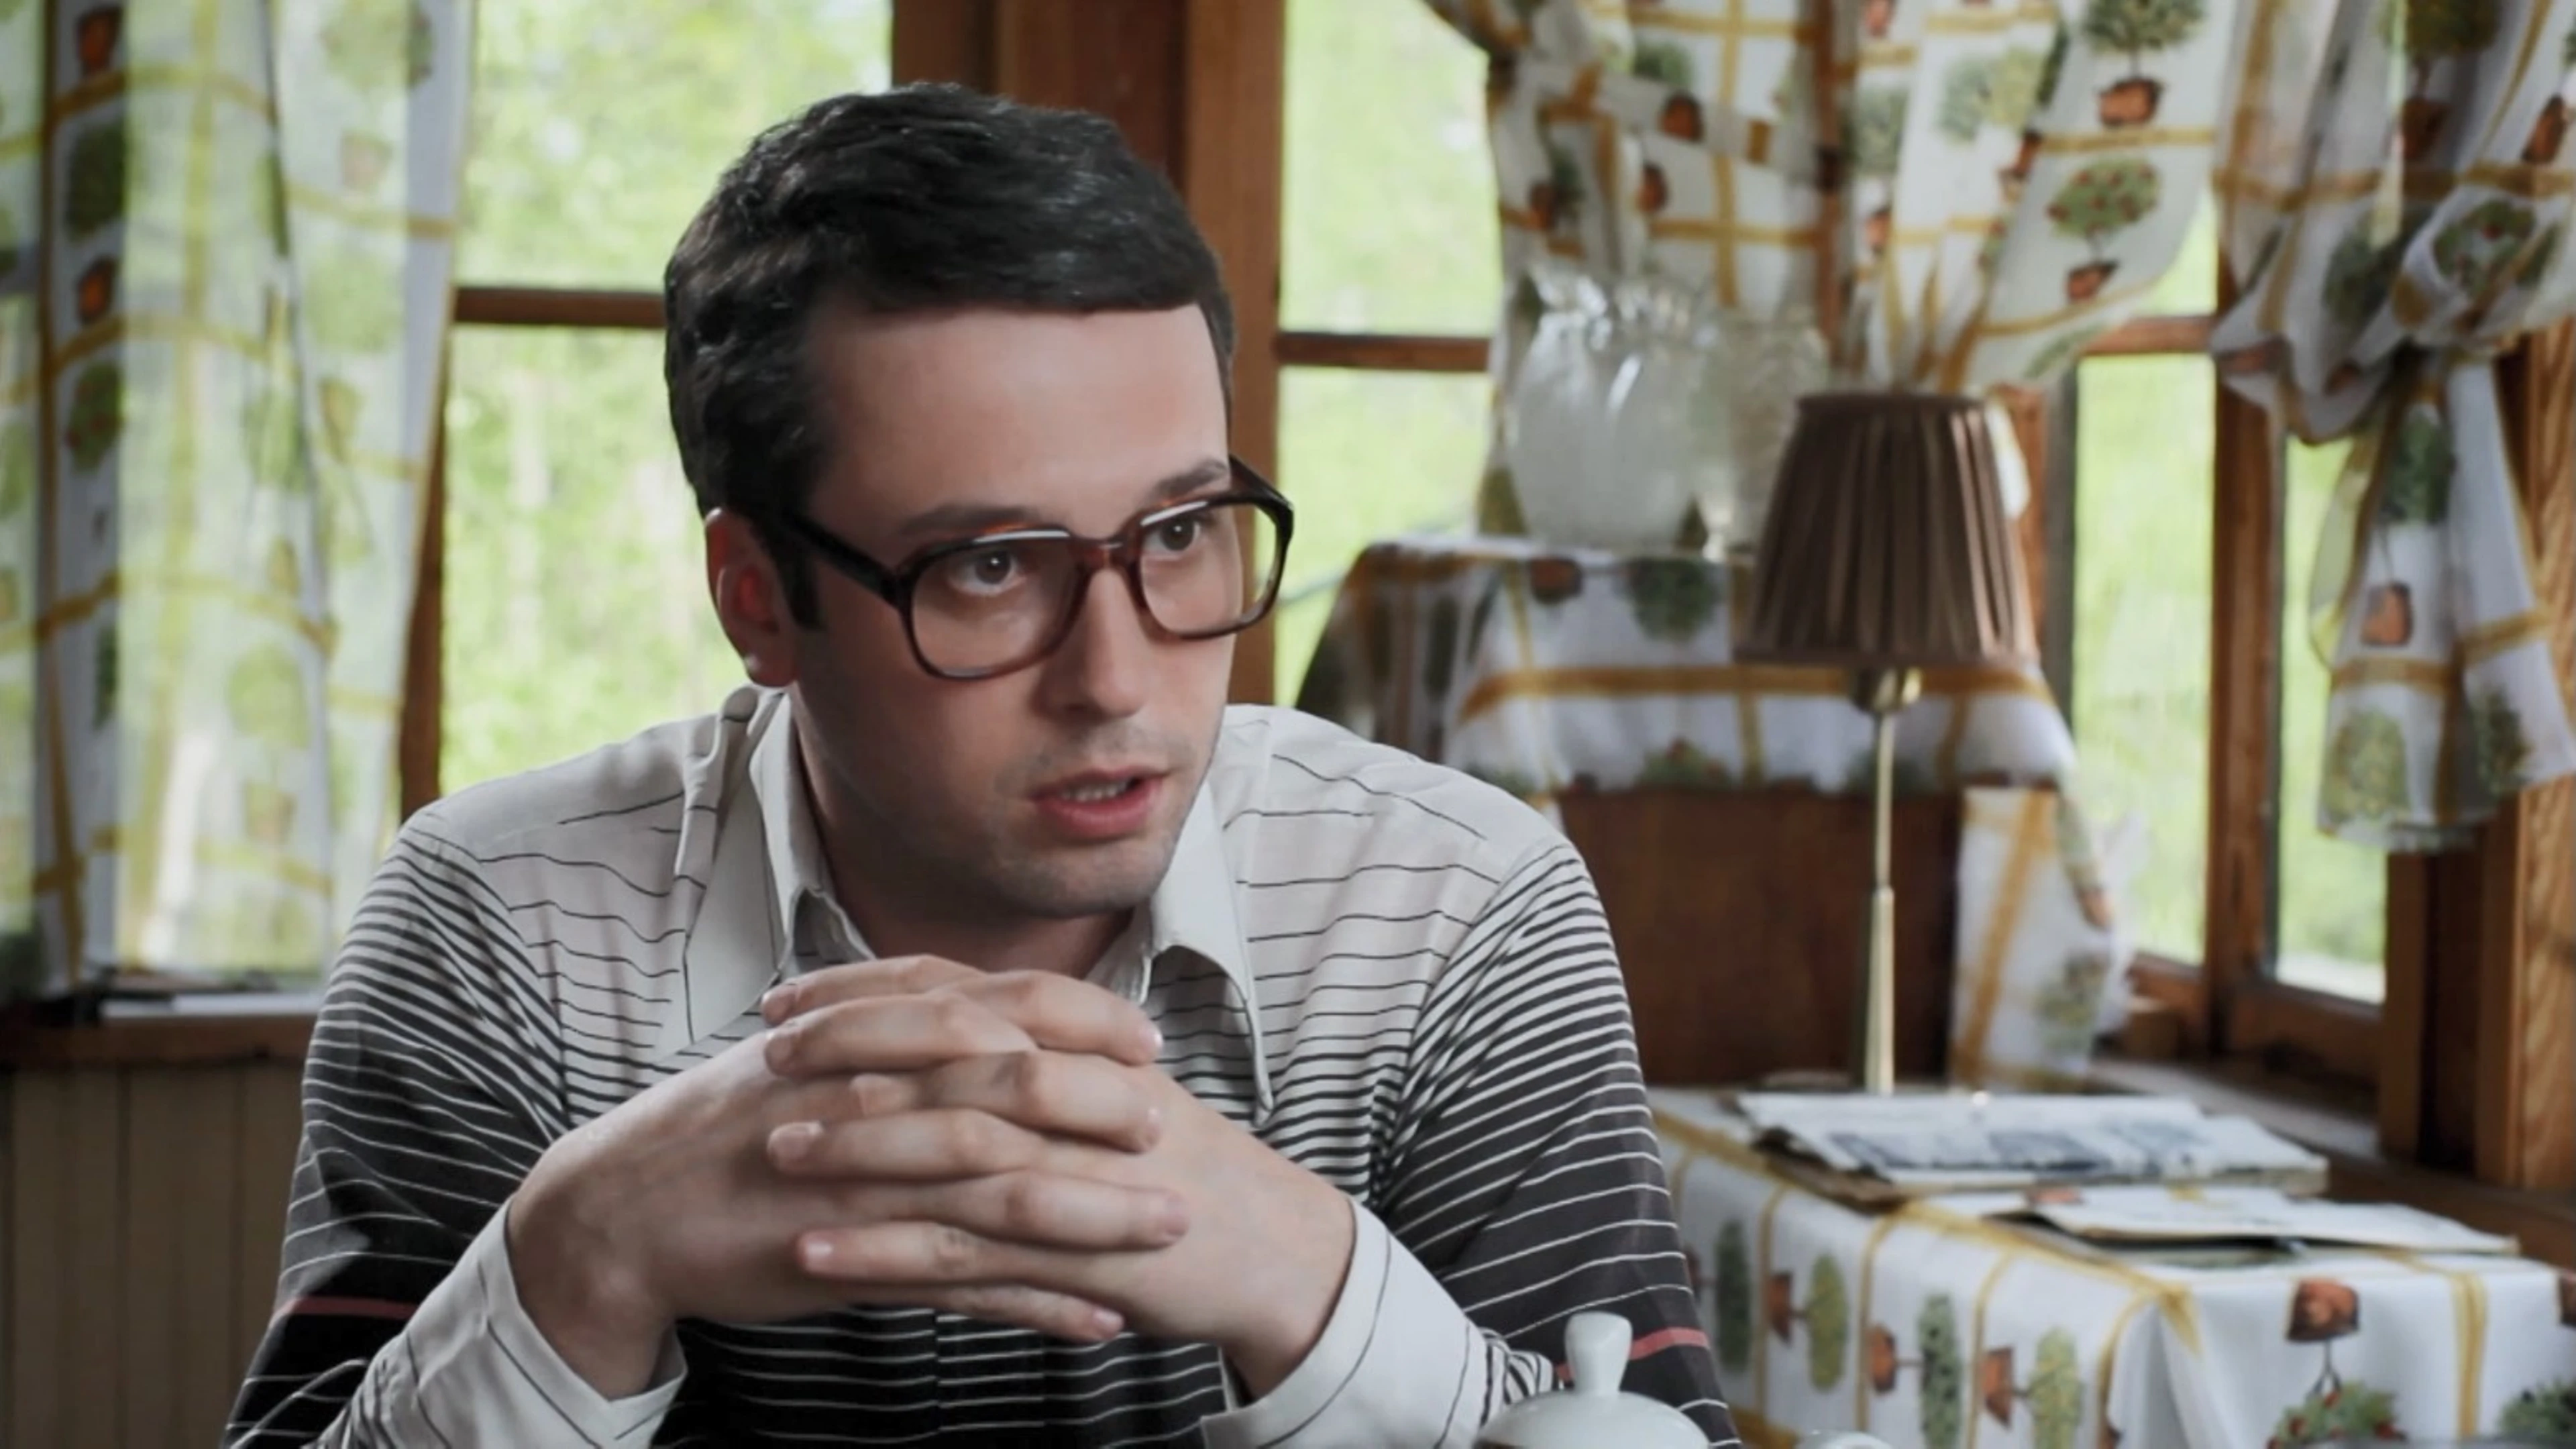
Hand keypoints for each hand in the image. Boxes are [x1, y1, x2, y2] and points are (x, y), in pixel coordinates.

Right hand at [507, 957, 1177, 1397]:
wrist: (623, 1208)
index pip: (1000, 1009)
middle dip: (1107, 1114)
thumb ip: (897, 1031)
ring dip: (1098, 1217)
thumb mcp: (810, 1051)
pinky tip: (1098, 1321)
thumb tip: (988, 1014)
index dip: (1083, 1019)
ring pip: (1005, 1195)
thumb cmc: (730, 1125)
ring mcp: (867, 1184)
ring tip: (1170, 1232)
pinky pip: (963, 1285)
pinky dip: (1038, 1304)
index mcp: (870, 1037)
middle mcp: (874, 1098)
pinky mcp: (854, 1262)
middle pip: (1018, 1095)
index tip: (1148, 1037)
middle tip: (1173, 1133)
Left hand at [768, 966, 1356, 1395]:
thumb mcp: (1113, 1088)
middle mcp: (1076, 1088)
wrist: (1273, 1249)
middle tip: (767, 1057)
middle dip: (848, 1048)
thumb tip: (943, 1025)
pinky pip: (960, 1245)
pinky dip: (881, 1249)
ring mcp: (1075, 1168)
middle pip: (946, 1047)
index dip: (867, 989)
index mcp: (1079, 1041)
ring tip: (775, 1152)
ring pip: (947, 1142)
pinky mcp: (1071, 1250)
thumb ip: (1037, 1052)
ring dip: (854, 1146)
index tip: (790, 999)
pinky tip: (815, 1254)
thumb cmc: (1179, 1170)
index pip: (957, 991)